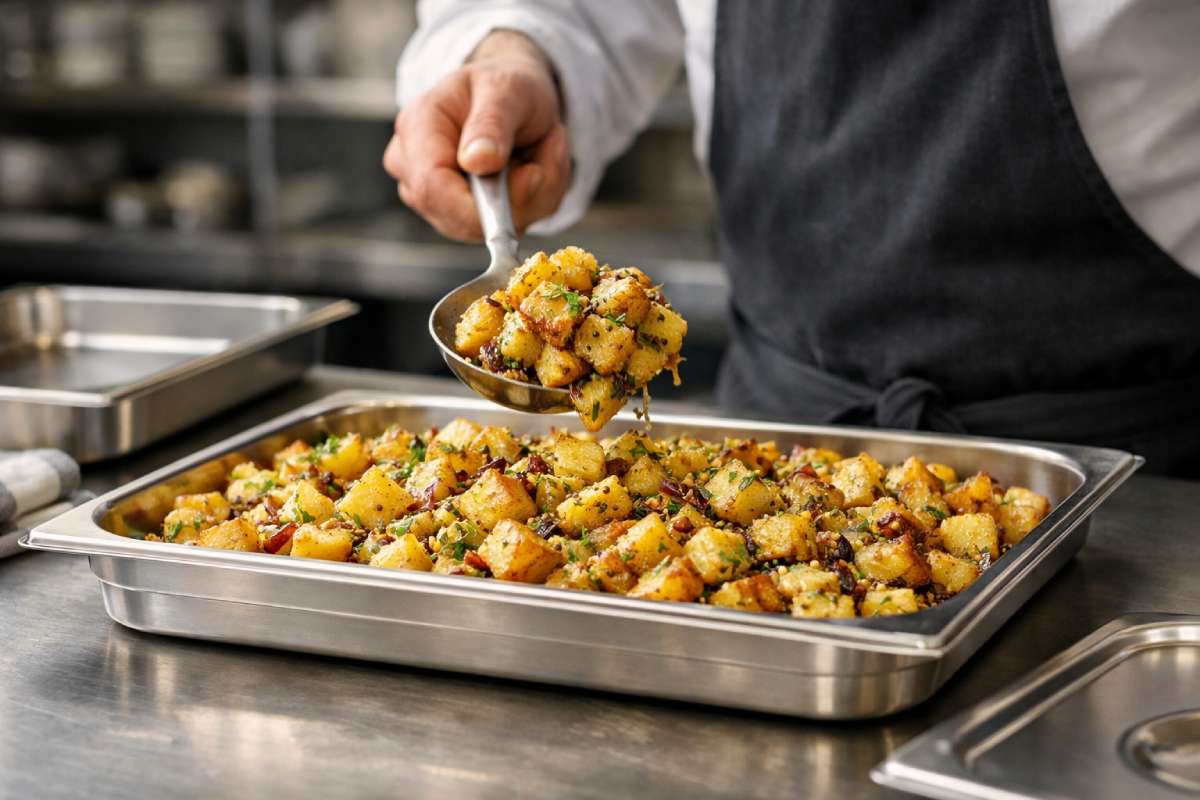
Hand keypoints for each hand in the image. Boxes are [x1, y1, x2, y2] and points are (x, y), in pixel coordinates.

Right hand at [383, 30, 570, 240]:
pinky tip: (535, 168)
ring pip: (487, 228)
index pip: (432, 188)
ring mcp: (431, 197)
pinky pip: (503, 228)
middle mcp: (413, 168)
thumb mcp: (508, 89)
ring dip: (534, 195)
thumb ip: (493, 122)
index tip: (533, 178)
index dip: (479, 205)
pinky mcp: (457, 217)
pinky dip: (534, 202)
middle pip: (459, 218)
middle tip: (552, 143)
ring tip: (543, 148)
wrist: (511, 97)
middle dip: (520, 195)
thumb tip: (477, 161)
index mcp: (417, 127)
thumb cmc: (505, 87)